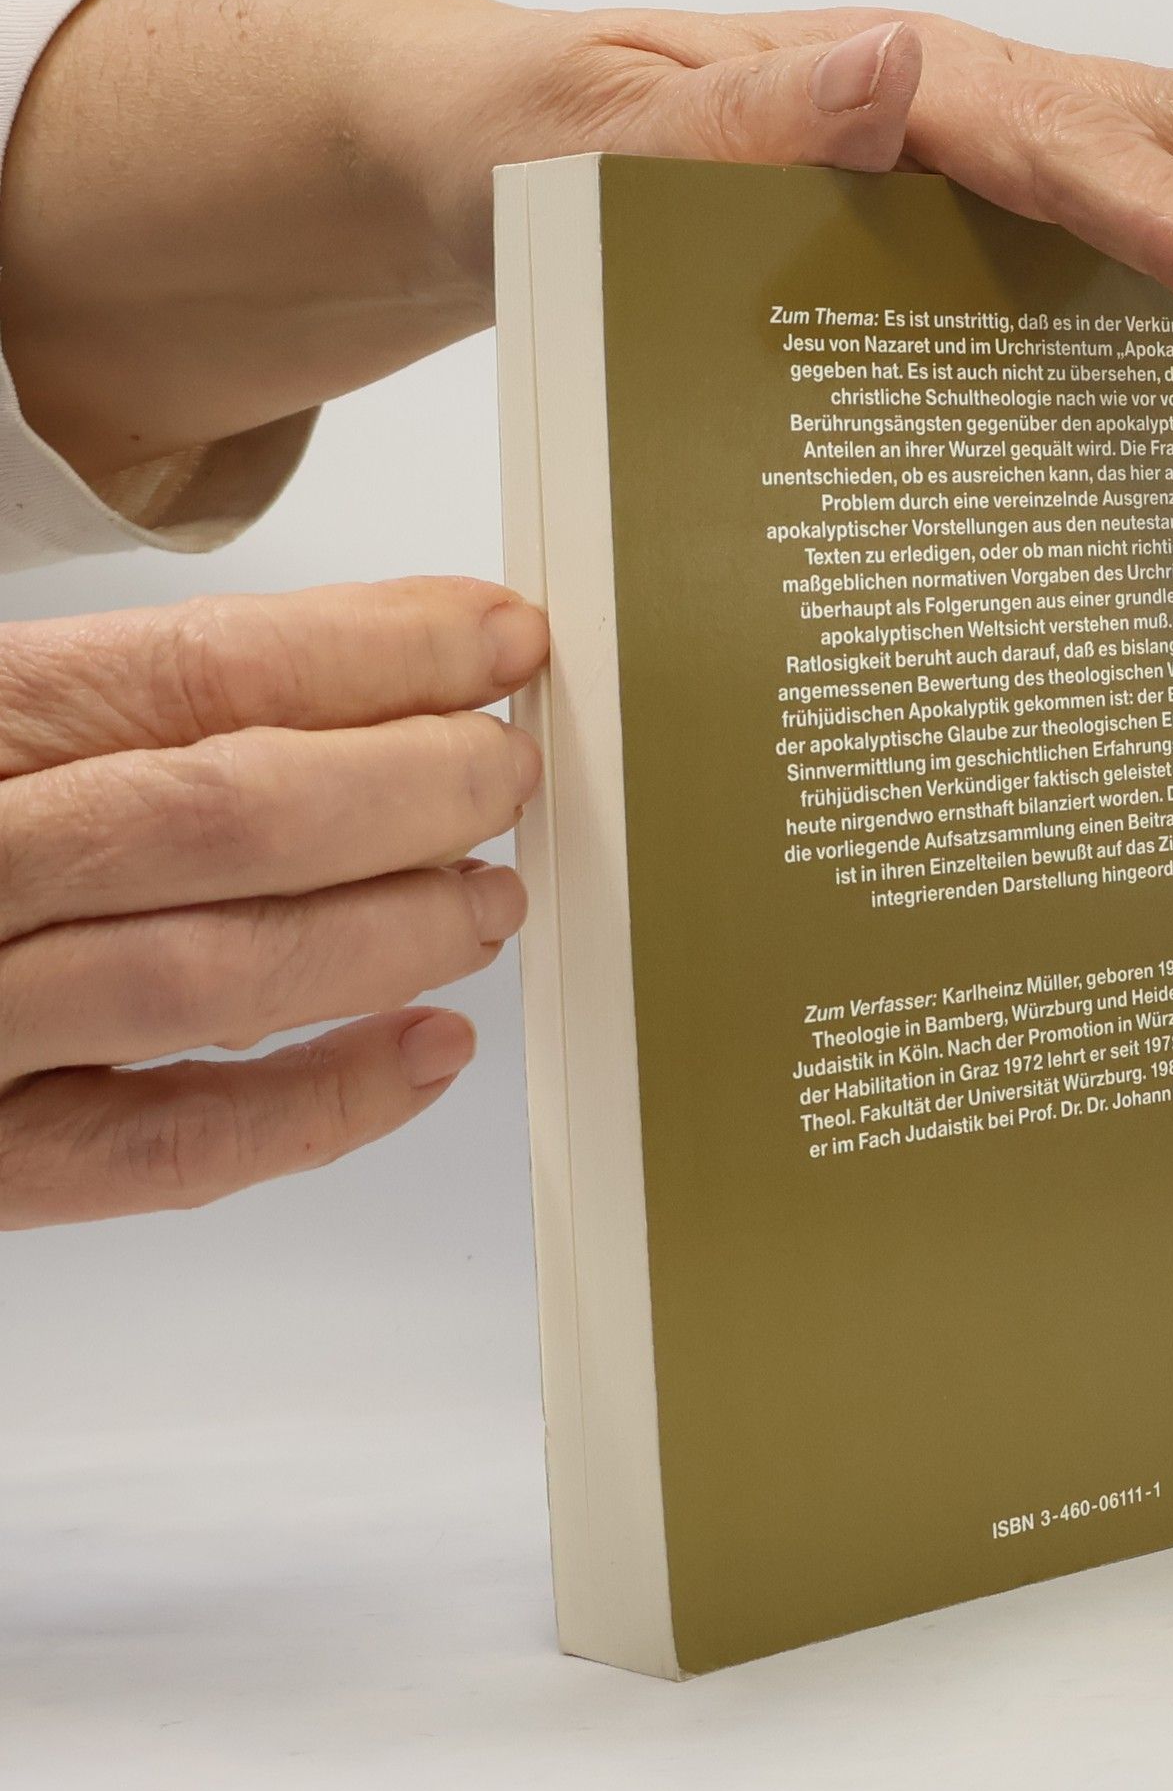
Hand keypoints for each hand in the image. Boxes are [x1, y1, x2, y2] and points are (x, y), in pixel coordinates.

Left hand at [0, 0, 1172, 480]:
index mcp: (883, 97)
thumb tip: (891, 61)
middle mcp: (956, 96)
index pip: (1070, 164)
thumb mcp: (566, 142)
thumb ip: (715, 117)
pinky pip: (1140, 174)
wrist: (467, 147)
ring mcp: (978, 134)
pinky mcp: (975, 185)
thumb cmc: (510, 158)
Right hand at [0, 577, 545, 1228]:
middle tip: (504, 770)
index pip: (198, 671)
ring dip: (393, 930)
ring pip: (216, 974)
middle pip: (229, 813)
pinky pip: (178, 1150)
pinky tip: (432, 1047)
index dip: (380, 652)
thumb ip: (137, 711)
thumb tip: (378, 686)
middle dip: (411, 786)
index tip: (496, 640)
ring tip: (489, 896)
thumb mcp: (0, 730)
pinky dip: (330, 1101)